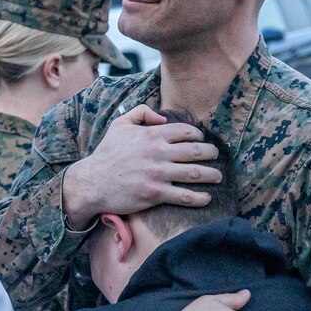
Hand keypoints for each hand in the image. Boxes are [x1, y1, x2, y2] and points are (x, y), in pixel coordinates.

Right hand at [62, 105, 219, 227]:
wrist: (92, 182)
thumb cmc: (106, 154)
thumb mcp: (119, 125)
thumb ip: (141, 112)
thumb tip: (163, 116)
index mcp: (152, 135)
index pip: (186, 132)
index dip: (198, 136)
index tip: (201, 141)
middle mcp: (158, 153)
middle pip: (196, 151)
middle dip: (211, 153)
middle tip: (216, 156)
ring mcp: (157, 174)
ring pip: (194, 174)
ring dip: (211, 175)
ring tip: (218, 177)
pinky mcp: (155, 193)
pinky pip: (184, 196)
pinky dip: (199, 198)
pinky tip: (207, 198)